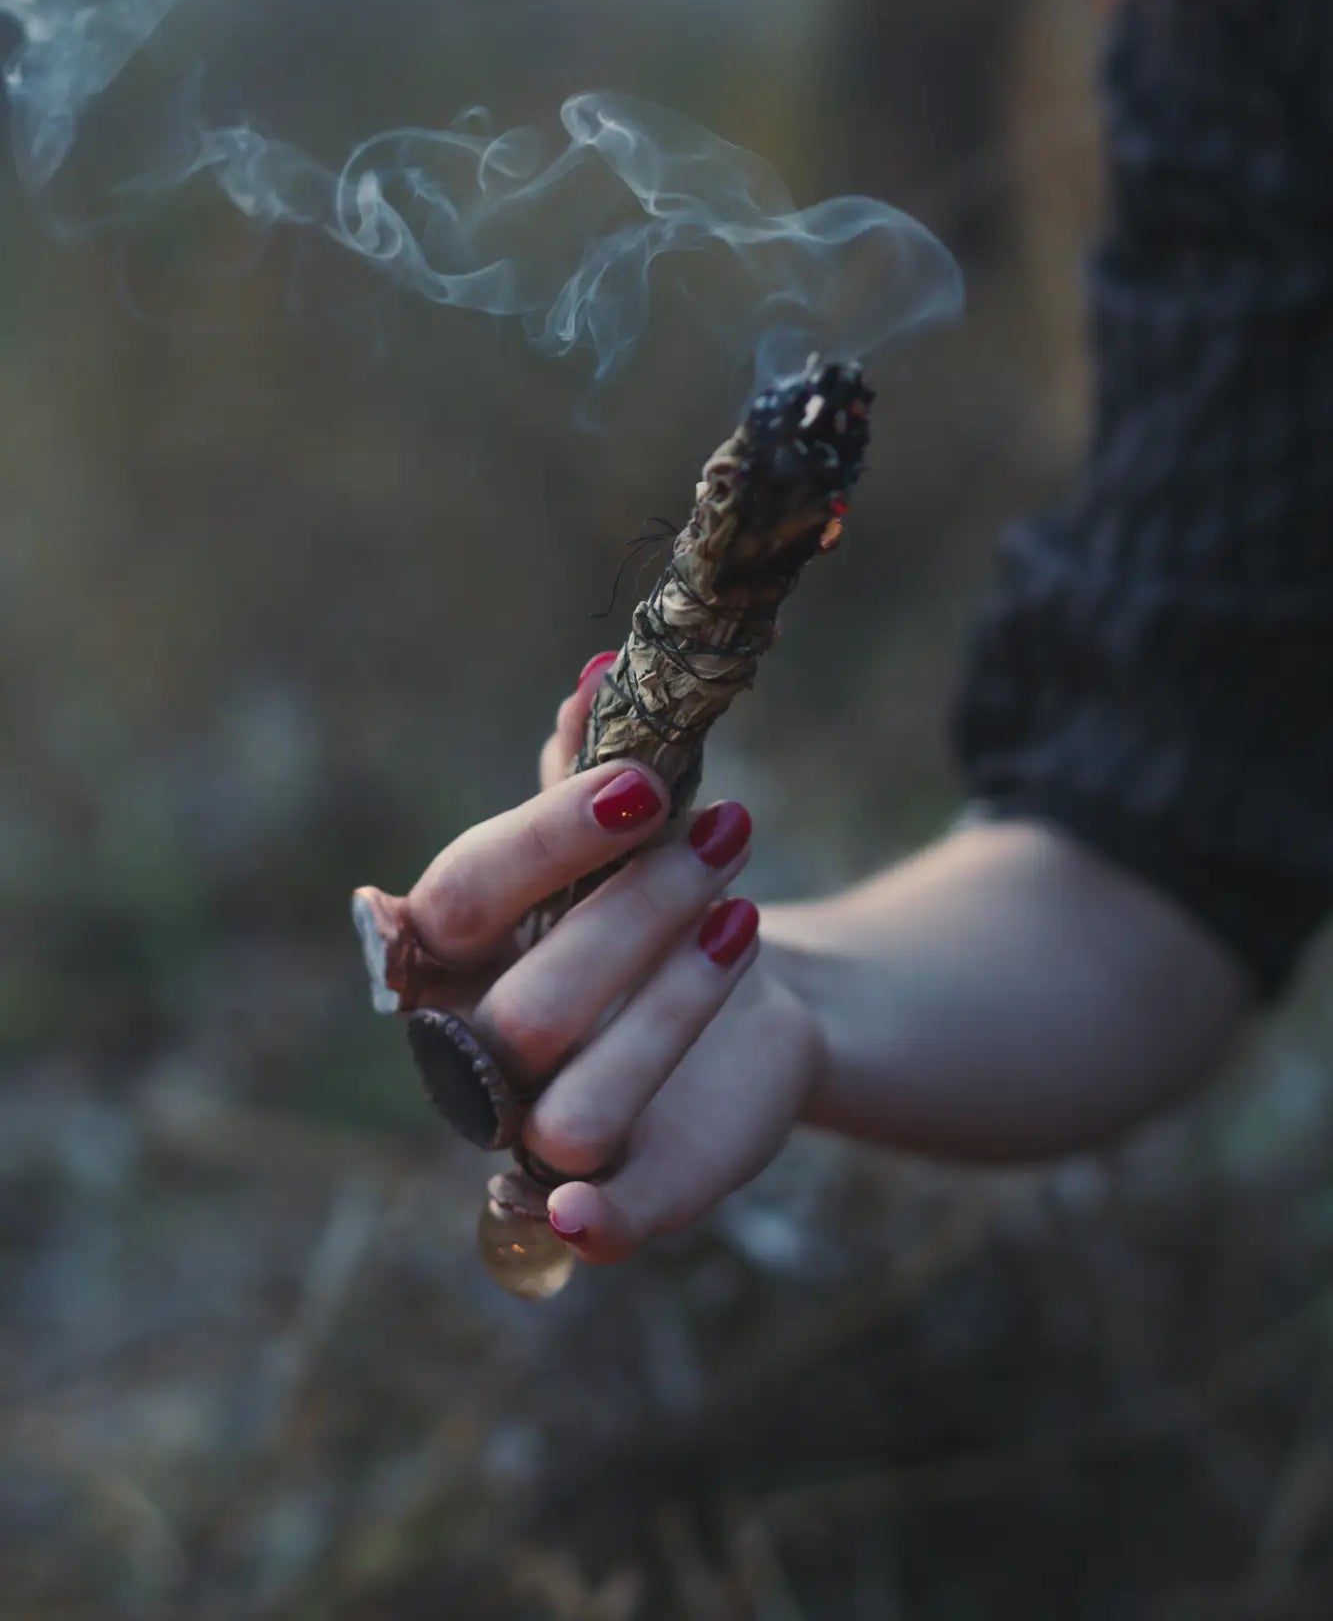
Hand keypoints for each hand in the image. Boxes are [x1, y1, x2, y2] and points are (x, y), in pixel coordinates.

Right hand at [401, 654, 824, 1264]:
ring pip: (572, 1108)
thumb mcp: (628, 833)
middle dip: (637, 914)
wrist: (742, 990)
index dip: (548, 840)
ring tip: (746, 915)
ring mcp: (536, 1128)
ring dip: (671, 1009)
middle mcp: (473, 1049)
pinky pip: (589, 1223)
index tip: (646, 783)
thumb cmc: (648, 895)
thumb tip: (596, 682)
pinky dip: (587, 1220)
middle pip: (527, 1007)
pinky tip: (590, 1208)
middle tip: (731, 832)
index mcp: (451, 952)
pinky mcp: (616, 1194)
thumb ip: (593, 772)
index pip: (464, 897)